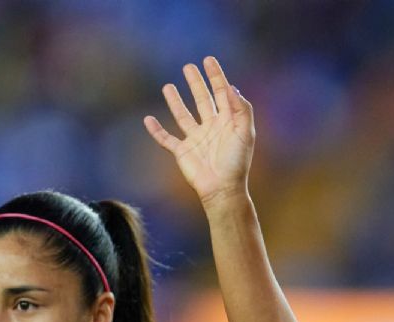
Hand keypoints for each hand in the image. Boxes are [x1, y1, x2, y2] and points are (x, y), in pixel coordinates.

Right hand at [144, 57, 254, 206]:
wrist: (222, 188)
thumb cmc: (236, 162)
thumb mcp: (245, 132)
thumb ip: (241, 109)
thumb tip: (232, 87)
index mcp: (227, 122)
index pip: (221, 94)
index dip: (216, 76)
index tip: (209, 60)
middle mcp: (211, 128)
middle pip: (203, 100)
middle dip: (196, 83)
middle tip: (189, 67)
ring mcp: (196, 139)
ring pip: (183, 116)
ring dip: (175, 101)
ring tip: (168, 86)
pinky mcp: (182, 152)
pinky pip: (166, 139)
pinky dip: (156, 130)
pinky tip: (148, 119)